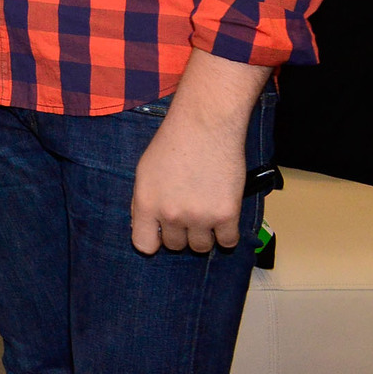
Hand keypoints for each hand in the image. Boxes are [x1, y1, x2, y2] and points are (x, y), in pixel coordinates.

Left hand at [130, 49, 269, 253]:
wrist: (205, 126)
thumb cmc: (172, 144)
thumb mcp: (144, 172)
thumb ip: (144, 203)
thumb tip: (147, 229)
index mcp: (146, 204)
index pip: (144, 245)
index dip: (153, 241)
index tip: (160, 232)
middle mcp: (171, 214)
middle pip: (176, 246)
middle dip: (180, 232)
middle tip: (188, 211)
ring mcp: (200, 217)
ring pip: (201, 247)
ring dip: (204, 234)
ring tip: (205, 212)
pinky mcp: (227, 215)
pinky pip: (228, 242)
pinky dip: (226, 233)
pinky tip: (223, 217)